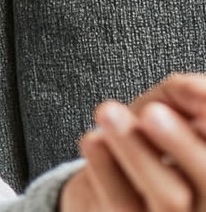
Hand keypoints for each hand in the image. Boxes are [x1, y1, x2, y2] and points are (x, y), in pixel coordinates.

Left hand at [61, 74, 205, 210]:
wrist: (108, 178)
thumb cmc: (149, 138)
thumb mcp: (170, 107)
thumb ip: (186, 94)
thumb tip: (195, 89)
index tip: (198, 114)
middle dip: (183, 145)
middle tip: (153, 113)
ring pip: (169, 198)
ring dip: (138, 152)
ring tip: (109, 112)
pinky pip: (122, 201)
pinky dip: (106, 168)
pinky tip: (93, 139)